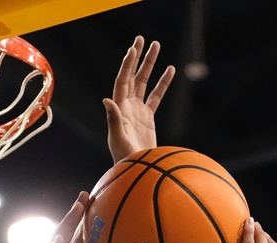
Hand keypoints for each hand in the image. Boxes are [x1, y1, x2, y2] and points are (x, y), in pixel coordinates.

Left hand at [105, 36, 175, 163]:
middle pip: (133, 76)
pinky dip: (163, 83)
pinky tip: (170, 70)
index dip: (127, 65)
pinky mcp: (148, 117)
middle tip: (142, 39)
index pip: (123, 80)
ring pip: (145, 82)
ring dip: (150, 65)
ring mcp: (137, 110)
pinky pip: (156, 96)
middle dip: (138, 58)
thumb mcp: (118, 138)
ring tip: (157, 45)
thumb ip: (113, 119)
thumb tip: (106, 100)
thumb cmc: (124, 157)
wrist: (134, 168)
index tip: (133, 49)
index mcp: (119, 108)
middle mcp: (127, 106)